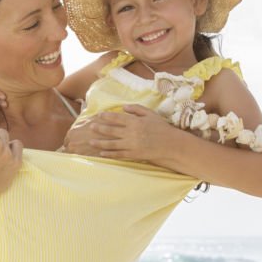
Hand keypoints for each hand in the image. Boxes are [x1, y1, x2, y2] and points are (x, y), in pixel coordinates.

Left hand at [63, 105, 177, 162]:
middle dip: (99, 128)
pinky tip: (101, 153)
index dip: (106, 116)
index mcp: (135, 122)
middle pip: (112, 130)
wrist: (170, 144)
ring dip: (100, 142)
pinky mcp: (133, 154)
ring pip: (112, 144)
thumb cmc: (161, 128)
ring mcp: (132, 144)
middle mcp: (131, 133)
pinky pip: (118, 154)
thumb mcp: (150, 114)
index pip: (117, 118)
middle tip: (90, 127)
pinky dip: (109, 154)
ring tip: (90, 141)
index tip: (98, 115)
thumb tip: (123, 107)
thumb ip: (136, 109)